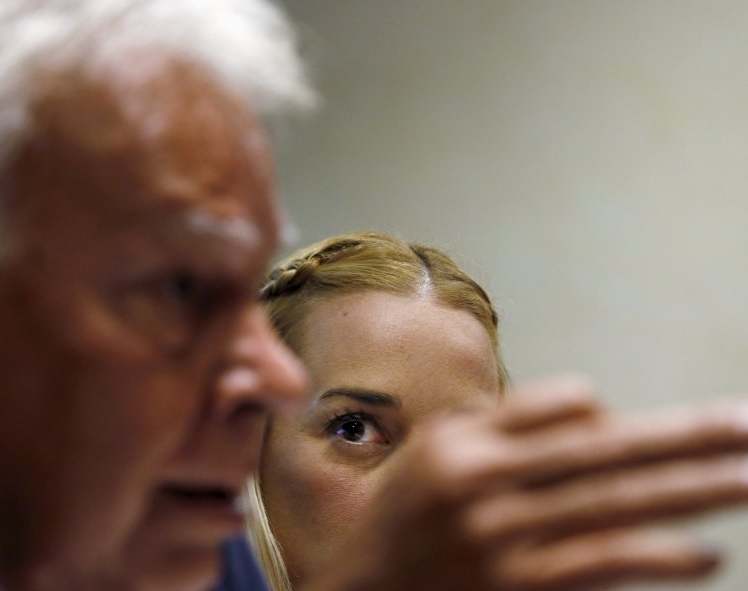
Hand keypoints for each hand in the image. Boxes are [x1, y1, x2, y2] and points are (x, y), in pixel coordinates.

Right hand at [313, 376, 747, 590]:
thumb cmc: (406, 512)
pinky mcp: (521, 588)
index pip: (557, 405)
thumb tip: (600, 409)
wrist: (363, 587)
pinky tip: (706, 554)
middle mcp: (482, 485)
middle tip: (746, 425)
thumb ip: (507, 420)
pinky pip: (603, 566)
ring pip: (614, 505)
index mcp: (462, 443)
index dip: (607, 411)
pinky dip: (657, 557)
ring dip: (691, 490)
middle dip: (684, 437)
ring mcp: (503, 541)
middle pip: (603, 451)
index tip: (648, 423)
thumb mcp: (437, 448)